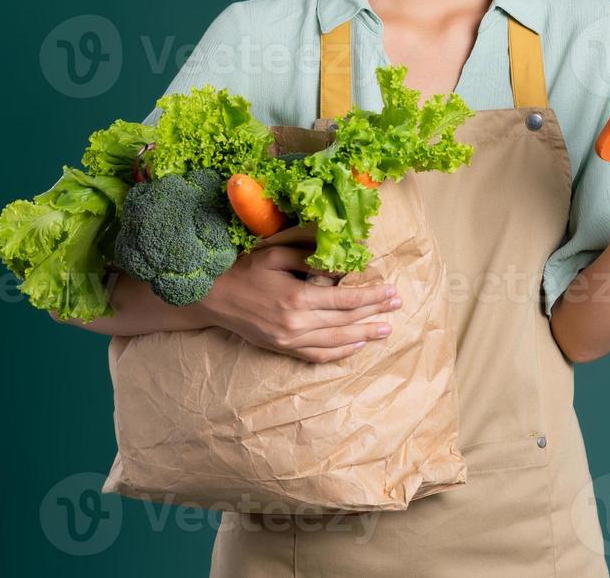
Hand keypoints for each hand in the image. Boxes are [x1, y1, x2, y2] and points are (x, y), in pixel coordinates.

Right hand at [200, 244, 401, 362]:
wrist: (212, 298)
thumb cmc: (244, 269)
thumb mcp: (277, 255)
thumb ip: (310, 260)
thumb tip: (342, 266)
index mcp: (297, 298)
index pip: (345, 299)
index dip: (371, 296)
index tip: (391, 291)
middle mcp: (296, 323)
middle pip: (345, 320)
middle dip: (374, 312)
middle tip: (397, 305)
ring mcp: (290, 340)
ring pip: (336, 340)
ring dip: (364, 335)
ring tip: (386, 330)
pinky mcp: (283, 348)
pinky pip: (318, 355)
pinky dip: (340, 352)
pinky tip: (356, 345)